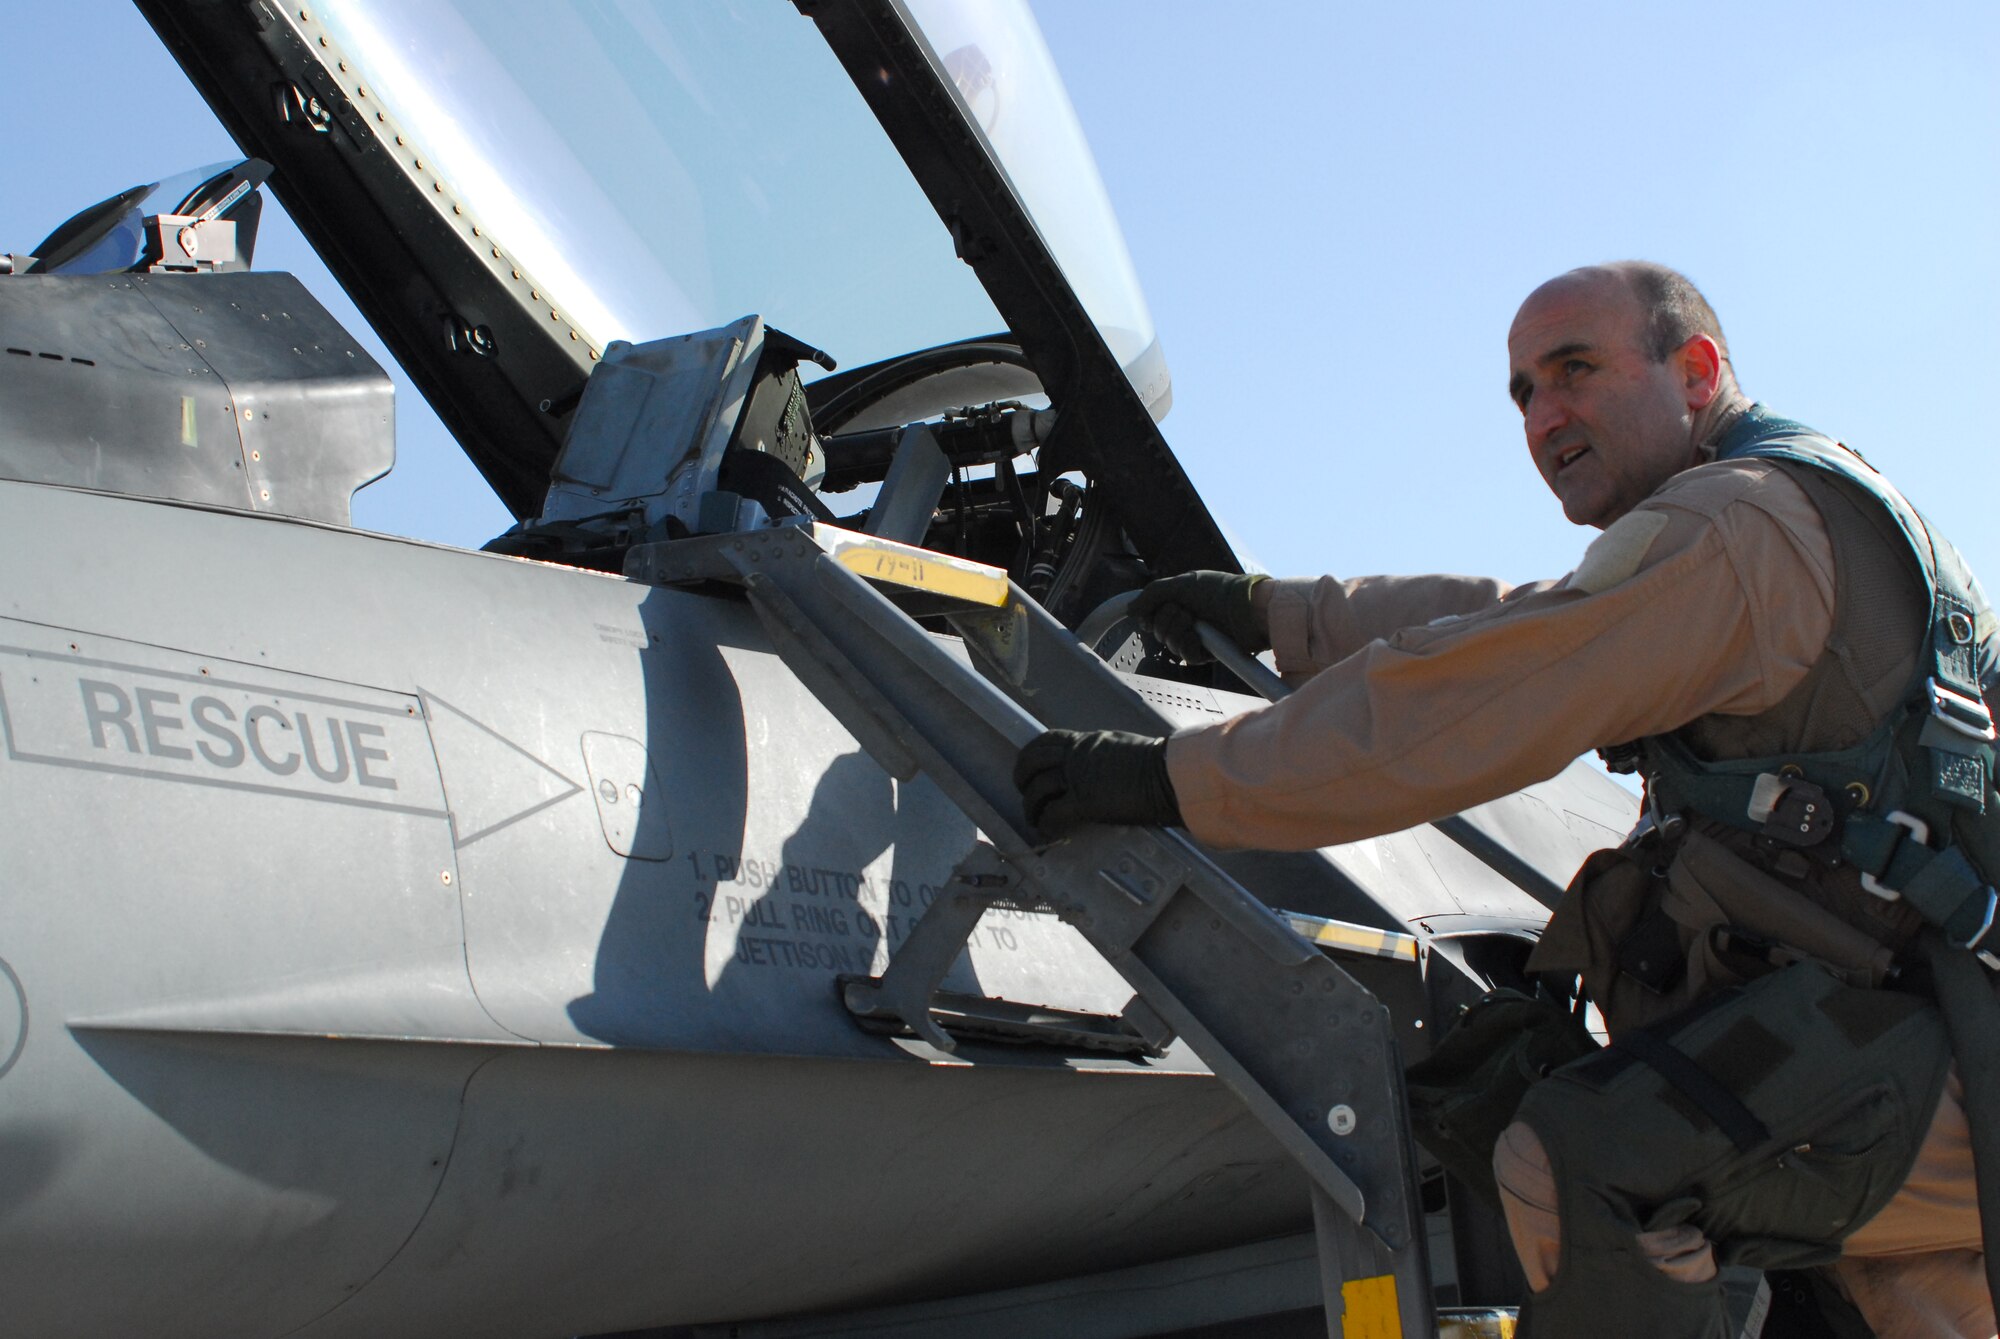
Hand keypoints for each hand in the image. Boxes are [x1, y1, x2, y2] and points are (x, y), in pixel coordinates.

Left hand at [1013, 729, 1180, 836]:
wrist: (1170, 775)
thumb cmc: (1159, 764)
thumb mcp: (1123, 748)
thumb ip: (1104, 754)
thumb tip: (1102, 767)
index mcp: (1088, 741)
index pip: (1046, 740)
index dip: (1030, 756)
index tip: (1029, 768)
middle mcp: (1078, 755)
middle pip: (1032, 761)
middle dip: (1021, 778)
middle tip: (1024, 792)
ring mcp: (1079, 778)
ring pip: (1038, 789)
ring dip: (1031, 807)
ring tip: (1034, 818)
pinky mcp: (1085, 802)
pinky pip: (1053, 813)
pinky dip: (1045, 823)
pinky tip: (1047, 831)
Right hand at [1130, 571, 1268, 663]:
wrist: (1246, 608)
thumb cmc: (1219, 591)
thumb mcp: (1181, 584)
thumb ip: (1152, 594)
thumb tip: (1130, 609)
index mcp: (1179, 602)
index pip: (1151, 615)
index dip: (1151, 614)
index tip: (1161, 606)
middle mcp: (1186, 620)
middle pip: (1157, 630)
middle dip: (1168, 620)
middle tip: (1185, 611)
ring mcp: (1196, 638)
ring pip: (1170, 644)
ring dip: (1180, 631)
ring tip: (1196, 622)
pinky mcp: (1206, 654)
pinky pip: (1186, 656)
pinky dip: (1190, 644)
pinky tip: (1200, 637)